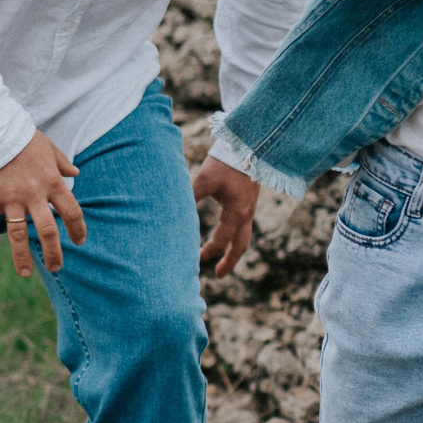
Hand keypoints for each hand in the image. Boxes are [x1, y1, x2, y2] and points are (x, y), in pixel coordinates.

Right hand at [0, 131, 86, 274]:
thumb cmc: (22, 138)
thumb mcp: (49, 147)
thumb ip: (62, 162)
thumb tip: (76, 172)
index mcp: (53, 182)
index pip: (72, 211)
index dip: (78, 229)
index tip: (80, 242)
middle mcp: (34, 194)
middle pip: (48, 230)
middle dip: (53, 252)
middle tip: (55, 268)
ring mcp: (10, 198)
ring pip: (18, 234)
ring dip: (21, 256)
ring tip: (25, 274)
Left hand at [192, 157, 259, 277]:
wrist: (251, 147)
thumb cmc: (226, 163)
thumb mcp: (205, 180)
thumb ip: (190, 196)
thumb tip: (172, 212)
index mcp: (236, 214)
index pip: (221, 240)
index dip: (207, 251)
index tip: (194, 258)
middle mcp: (246, 215)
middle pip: (240, 246)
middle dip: (229, 262)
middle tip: (217, 275)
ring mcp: (250, 209)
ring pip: (244, 237)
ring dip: (234, 250)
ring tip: (224, 259)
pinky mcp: (249, 202)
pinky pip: (244, 227)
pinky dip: (235, 237)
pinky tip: (225, 233)